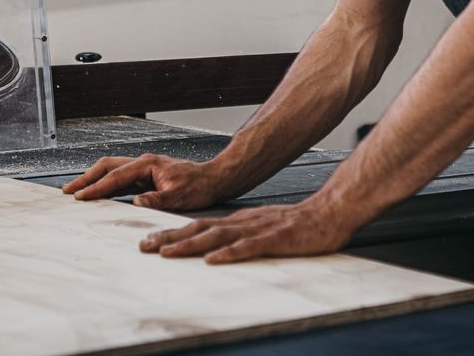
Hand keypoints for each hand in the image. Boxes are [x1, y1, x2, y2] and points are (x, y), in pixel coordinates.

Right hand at [62, 154, 224, 210]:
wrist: (212, 179)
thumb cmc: (198, 186)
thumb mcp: (179, 197)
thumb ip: (156, 200)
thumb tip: (135, 202)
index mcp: (147, 165)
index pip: (115, 177)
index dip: (96, 188)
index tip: (80, 197)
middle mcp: (142, 163)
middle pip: (106, 167)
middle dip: (86, 178)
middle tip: (68, 191)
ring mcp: (143, 169)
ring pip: (111, 170)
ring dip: (93, 180)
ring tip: (77, 192)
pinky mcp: (145, 176)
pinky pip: (119, 178)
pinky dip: (105, 184)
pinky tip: (98, 194)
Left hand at [138, 200, 354, 263]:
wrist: (329, 213)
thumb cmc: (297, 225)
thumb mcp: (262, 228)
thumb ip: (241, 236)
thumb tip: (217, 247)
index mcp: (237, 221)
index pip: (198, 226)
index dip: (172, 233)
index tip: (149, 242)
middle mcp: (241, 222)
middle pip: (199, 229)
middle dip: (169, 238)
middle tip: (144, 246)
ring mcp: (257, 229)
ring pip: (216, 237)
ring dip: (189, 245)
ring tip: (166, 253)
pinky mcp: (274, 238)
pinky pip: (248, 247)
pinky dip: (228, 254)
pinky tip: (213, 260)